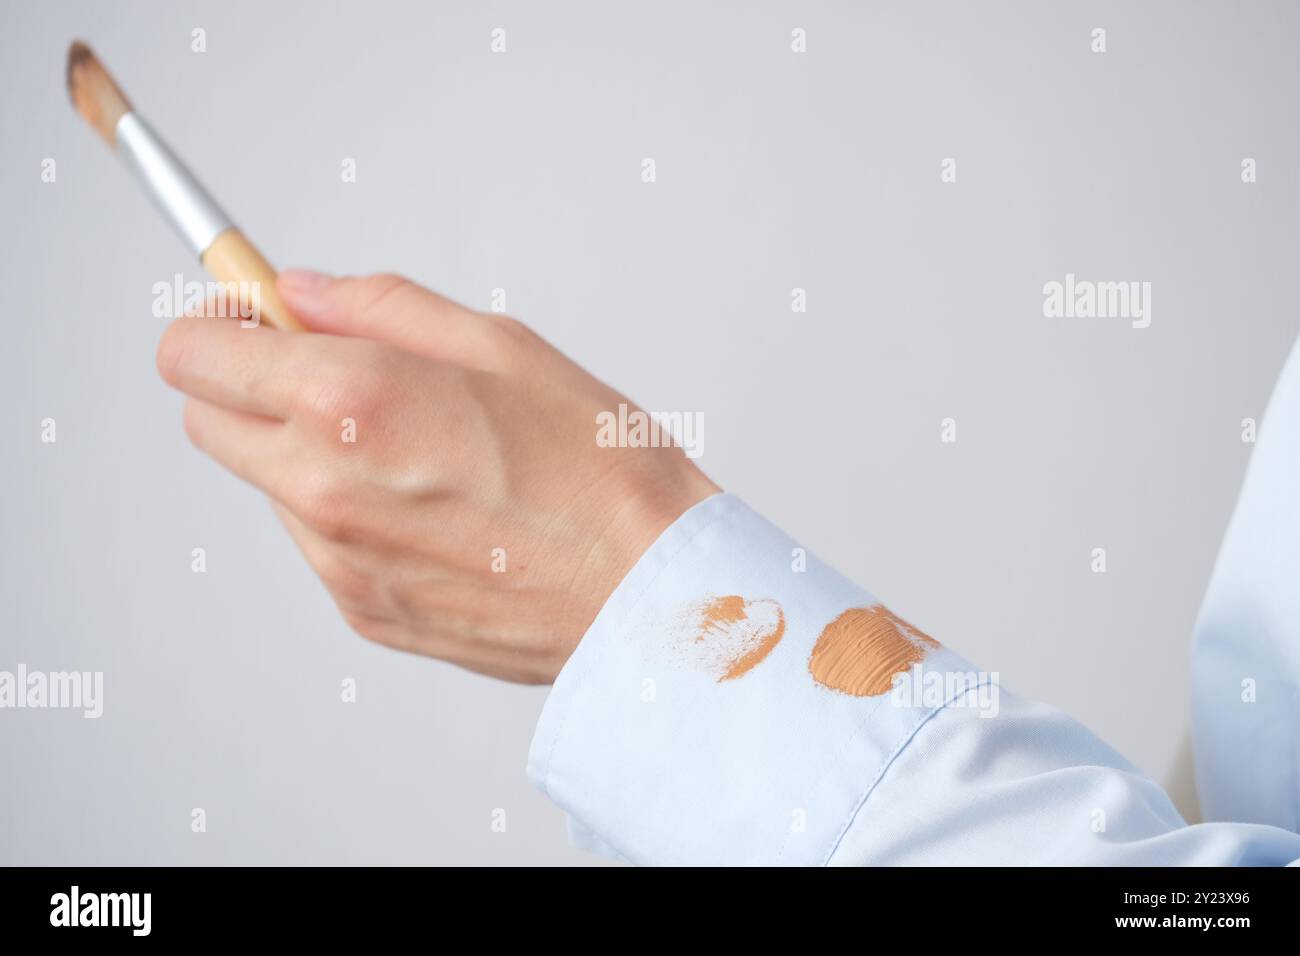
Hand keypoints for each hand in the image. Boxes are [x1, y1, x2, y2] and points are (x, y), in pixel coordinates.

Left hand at [156, 271, 718, 682]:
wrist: (644, 589)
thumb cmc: (596, 469)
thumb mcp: (500, 346)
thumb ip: (380, 306)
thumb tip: (305, 294)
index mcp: (349, 400)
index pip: (193, 354)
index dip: (220, 323)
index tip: (259, 318)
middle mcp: (322, 485)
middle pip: (208, 422)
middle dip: (252, 385)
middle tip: (336, 370)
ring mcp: (336, 559)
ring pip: (270, 483)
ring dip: (309, 452)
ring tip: (419, 451)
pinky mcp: (361, 608)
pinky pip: (319, 543)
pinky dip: (350, 513)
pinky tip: (435, 507)